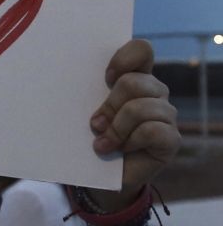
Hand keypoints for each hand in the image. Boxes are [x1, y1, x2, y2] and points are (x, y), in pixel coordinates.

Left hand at [87, 39, 179, 203]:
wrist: (97, 176)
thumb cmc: (87, 137)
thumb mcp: (81, 111)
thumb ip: (81, 91)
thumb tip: (54, 76)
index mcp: (134, 77)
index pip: (142, 50)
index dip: (125, 58)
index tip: (105, 76)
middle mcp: (153, 92)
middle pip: (134, 82)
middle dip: (109, 105)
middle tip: (94, 124)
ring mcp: (165, 115)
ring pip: (141, 108)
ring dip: (116, 128)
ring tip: (103, 142)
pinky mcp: (171, 138)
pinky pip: (153, 130)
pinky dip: (130, 141)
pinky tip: (121, 150)